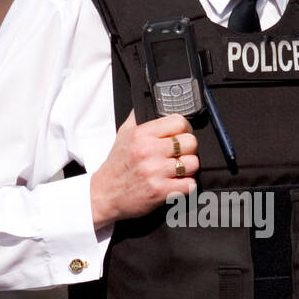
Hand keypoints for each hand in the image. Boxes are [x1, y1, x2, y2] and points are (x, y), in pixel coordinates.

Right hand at [90, 111, 199, 226]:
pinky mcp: (160, 191)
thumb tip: (152, 103)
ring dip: (188, 169)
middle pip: (190, 142)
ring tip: (177, 171)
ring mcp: (155, 172)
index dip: (185, 129)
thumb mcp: (123, 134)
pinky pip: (189, 184)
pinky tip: (176, 184)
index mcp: (141, 134)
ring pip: (193, 163)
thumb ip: (138, 117)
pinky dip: (186, 185)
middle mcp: (148, 151)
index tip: (181, 136)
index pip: (179, 122)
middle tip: (180, 155)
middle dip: (188, 150)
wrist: (105, 194)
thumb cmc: (117, 166)